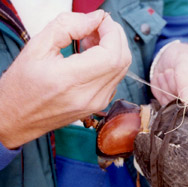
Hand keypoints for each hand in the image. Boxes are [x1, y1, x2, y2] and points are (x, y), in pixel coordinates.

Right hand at [0, 10, 130, 148]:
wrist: (17, 118)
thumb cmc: (22, 87)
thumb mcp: (36, 48)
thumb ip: (67, 27)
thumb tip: (94, 19)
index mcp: (71, 81)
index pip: (111, 54)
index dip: (112, 32)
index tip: (101, 20)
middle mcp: (89, 96)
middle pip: (122, 61)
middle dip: (115, 37)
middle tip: (96, 26)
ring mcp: (97, 103)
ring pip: (122, 69)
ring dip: (113, 48)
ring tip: (90, 40)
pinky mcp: (100, 105)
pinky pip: (115, 78)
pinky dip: (110, 62)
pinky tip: (92, 55)